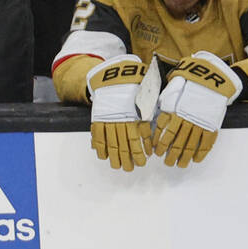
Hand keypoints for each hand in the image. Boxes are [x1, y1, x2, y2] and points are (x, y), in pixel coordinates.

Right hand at [86, 54, 151, 170]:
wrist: (115, 79)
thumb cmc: (133, 93)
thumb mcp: (145, 107)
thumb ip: (147, 126)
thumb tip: (150, 145)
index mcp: (132, 117)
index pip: (135, 140)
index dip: (138, 153)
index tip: (142, 163)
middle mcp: (119, 120)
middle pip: (122, 144)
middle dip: (126, 158)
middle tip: (129, 169)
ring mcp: (106, 120)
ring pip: (109, 142)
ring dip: (113, 156)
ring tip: (117, 166)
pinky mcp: (97, 119)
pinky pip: (97, 135)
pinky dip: (99, 146)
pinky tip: (102, 156)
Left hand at [153, 50, 241, 167]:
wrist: (210, 81)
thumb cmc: (186, 88)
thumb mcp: (169, 96)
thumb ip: (160, 109)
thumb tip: (147, 120)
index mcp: (175, 113)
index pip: (165, 134)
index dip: (161, 146)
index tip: (157, 153)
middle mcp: (187, 120)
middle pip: (177, 144)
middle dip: (171, 156)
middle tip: (168, 163)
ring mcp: (200, 123)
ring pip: (191, 146)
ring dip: (185, 157)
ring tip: (180, 165)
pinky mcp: (212, 125)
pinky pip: (207, 142)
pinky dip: (201, 153)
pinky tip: (196, 160)